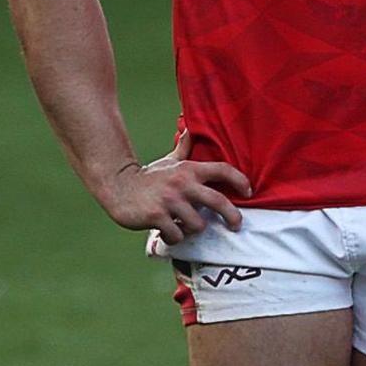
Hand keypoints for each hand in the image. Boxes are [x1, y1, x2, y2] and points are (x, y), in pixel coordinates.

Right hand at [100, 131, 250, 241]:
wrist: (116, 186)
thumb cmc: (148, 177)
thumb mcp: (168, 161)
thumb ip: (184, 149)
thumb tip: (190, 128)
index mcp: (189, 170)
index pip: (223, 170)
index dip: (240, 181)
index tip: (249, 192)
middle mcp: (182, 184)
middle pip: (219, 202)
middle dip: (233, 216)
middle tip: (236, 225)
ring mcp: (169, 201)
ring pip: (198, 225)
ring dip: (192, 230)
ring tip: (183, 226)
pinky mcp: (156, 216)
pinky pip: (177, 235)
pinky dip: (174, 237)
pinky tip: (167, 231)